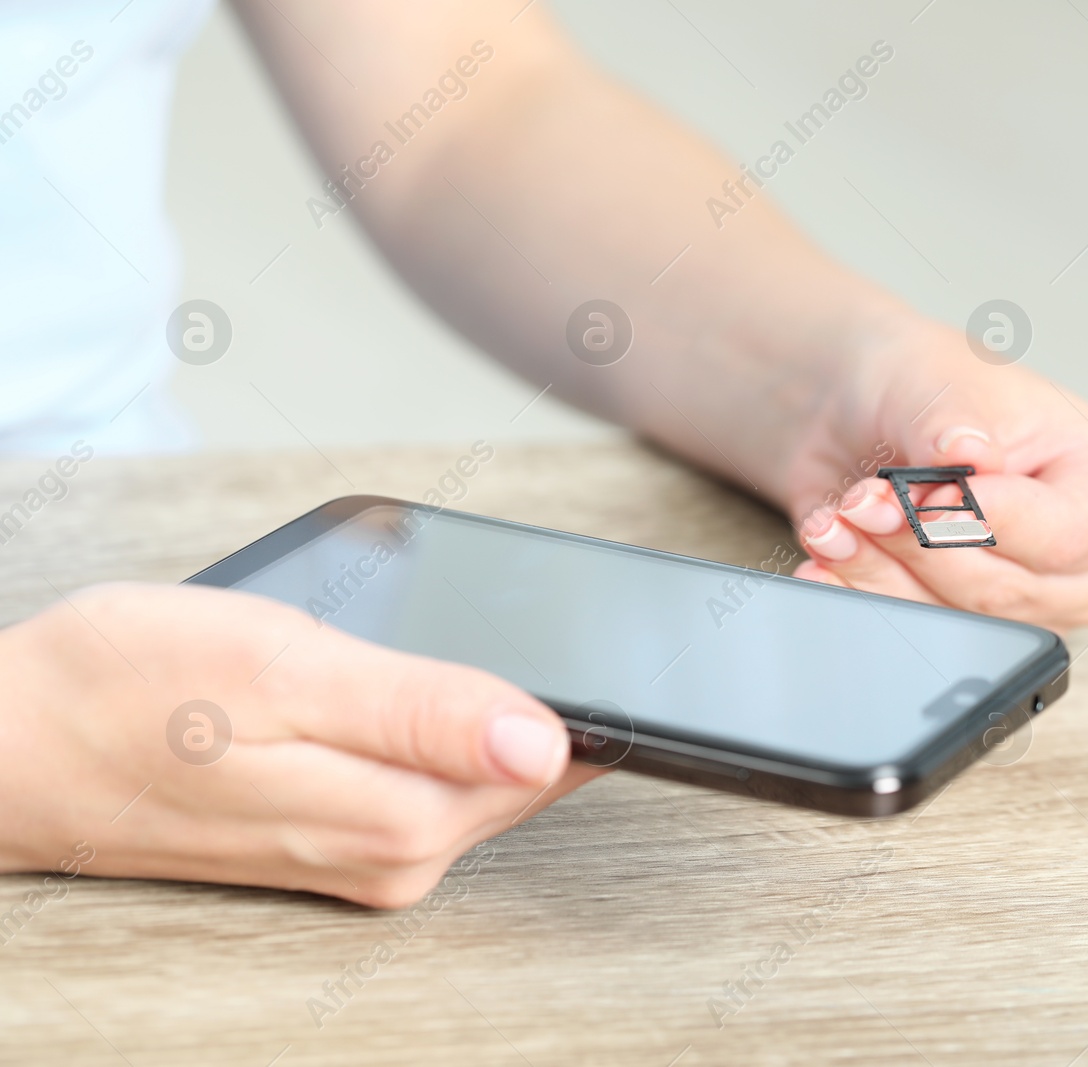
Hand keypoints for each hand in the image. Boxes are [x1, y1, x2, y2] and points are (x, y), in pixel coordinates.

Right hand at [0, 583, 598, 907]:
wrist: (7, 745)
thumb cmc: (126, 692)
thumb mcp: (283, 671)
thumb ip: (423, 710)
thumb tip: (545, 741)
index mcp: (398, 818)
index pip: (555, 765)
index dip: (594, 702)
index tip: (616, 642)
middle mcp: (393, 856)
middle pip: (527, 773)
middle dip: (551, 702)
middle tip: (560, 621)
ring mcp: (361, 855)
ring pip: (478, 776)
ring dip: (496, 714)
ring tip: (494, 645)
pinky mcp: (331, 838)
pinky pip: (427, 781)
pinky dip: (442, 732)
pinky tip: (426, 688)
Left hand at [786, 320, 1087, 629]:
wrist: (868, 411)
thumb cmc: (933, 388)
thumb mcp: (947, 381)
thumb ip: (955, 422)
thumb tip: (963, 453)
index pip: (1066, 538)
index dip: (985, 521)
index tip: (923, 491)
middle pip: (1005, 593)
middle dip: (918, 544)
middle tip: (868, 495)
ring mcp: (1032, 606)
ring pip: (952, 620)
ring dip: (878, 567)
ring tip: (845, 510)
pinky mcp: (971, 630)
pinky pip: (913, 636)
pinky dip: (858, 592)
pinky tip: (830, 551)